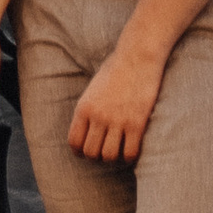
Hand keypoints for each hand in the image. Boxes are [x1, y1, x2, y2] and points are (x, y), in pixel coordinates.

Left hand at [68, 40, 164, 165]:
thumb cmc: (116, 68)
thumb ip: (89, 108)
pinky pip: (130, 153)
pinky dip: (130, 155)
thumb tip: (87, 129)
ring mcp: (117, 120)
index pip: (74, 141)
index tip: (87, 150)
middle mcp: (98, 116)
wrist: (138, 55)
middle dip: (97, 155)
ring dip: (114, 156)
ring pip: (109, 156)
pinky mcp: (137, 123)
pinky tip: (132, 147)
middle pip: (91, 152)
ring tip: (119, 148)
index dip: (80, 151)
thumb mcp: (94, 87)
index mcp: (84, 107)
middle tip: (105, 149)